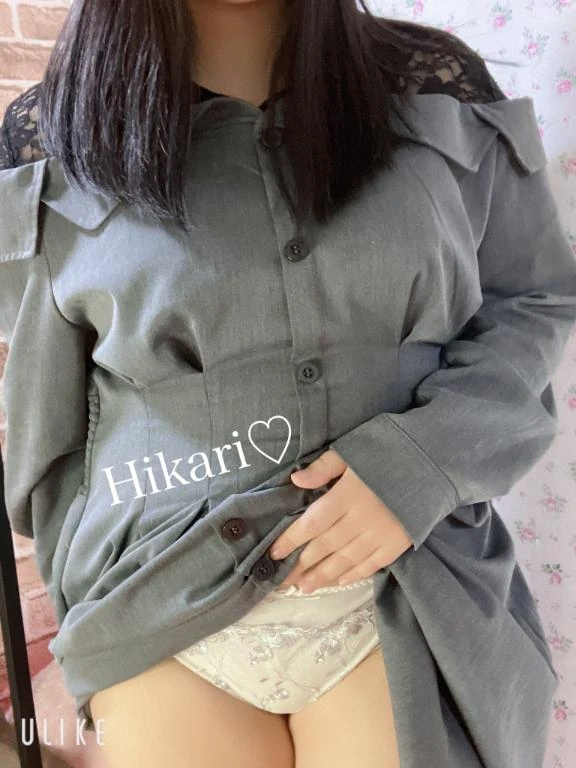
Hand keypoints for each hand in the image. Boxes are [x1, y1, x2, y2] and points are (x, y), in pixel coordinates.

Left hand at [269, 449, 412, 591]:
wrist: (435, 462)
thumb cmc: (390, 450)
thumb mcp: (353, 450)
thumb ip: (324, 467)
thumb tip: (295, 480)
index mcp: (347, 495)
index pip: (312, 523)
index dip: (292, 540)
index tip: (274, 553)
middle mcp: (361, 520)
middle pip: (326, 546)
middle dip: (302, 564)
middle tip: (283, 579)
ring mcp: (381, 535)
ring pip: (346, 560)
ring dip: (323, 575)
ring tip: (304, 587)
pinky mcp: (398, 543)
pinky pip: (371, 564)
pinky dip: (354, 574)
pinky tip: (339, 581)